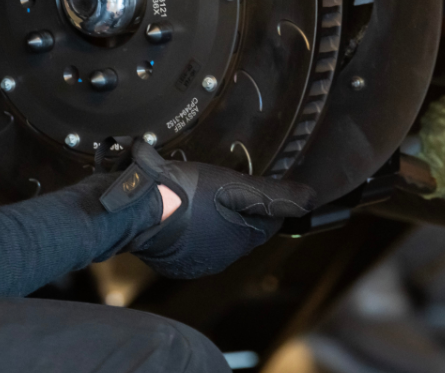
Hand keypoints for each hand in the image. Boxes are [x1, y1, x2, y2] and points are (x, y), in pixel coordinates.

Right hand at [105, 140, 314, 278]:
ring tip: (193, 192)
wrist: (133, 206)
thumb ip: (276, 196)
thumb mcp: (236, 185)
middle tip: (216, 183)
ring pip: (212, 235)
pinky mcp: (168, 260)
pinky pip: (186, 241)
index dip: (259, 199)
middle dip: (233, 208)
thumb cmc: (185, 194)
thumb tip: (311, 199)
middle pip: (239, 229)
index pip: (266, 223)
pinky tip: (175, 206)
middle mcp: (219, 259)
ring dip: (208, 216)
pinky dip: (185, 225)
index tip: (245, 182)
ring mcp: (191, 262)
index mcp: (239, 243)